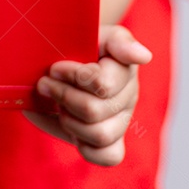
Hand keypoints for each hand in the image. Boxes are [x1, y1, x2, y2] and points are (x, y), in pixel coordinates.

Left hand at [24, 24, 152, 165]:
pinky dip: (86, 146)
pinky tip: (71, 126)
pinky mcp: (111, 141)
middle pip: (94, 111)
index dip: (74, 78)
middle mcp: (128, 95)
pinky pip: (108, 156)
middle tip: (45, 84)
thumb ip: (119, 41)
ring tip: (56, 104)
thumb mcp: (93, 32)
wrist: (60, 57)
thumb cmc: (76, 44)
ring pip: (100, 135)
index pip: (102, 84)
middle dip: (63, 97)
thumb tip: (143, 56)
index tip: (54, 68)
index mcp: (125, 67)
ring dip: (69, 120)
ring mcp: (121, 120)